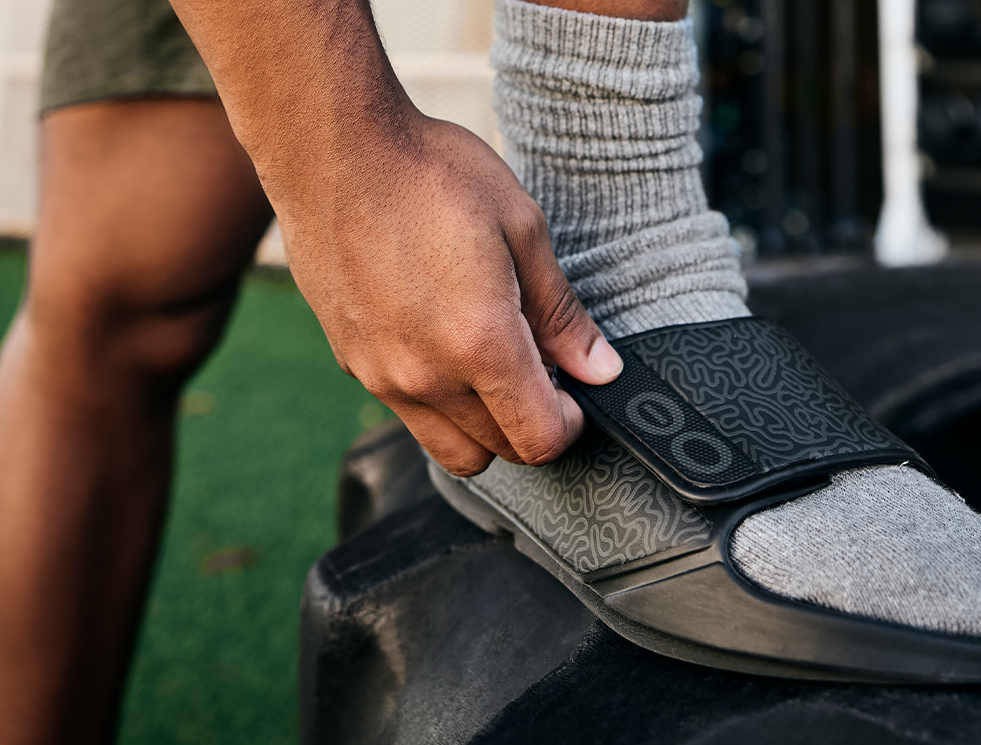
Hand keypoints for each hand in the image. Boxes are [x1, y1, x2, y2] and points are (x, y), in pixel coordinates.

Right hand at [274, 113, 621, 475]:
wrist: (330, 149)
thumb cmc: (430, 174)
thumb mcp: (522, 229)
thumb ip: (561, 313)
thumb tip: (600, 368)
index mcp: (479, 344)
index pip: (539, 439)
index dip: (569, 424)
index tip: (574, 392)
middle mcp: (425, 376)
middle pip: (498, 451)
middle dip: (531, 424)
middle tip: (539, 370)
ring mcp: (381, 376)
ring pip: (450, 448)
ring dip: (484, 425)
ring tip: (492, 364)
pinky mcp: (352, 363)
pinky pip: (408, 412)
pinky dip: (439, 402)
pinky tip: (444, 343)